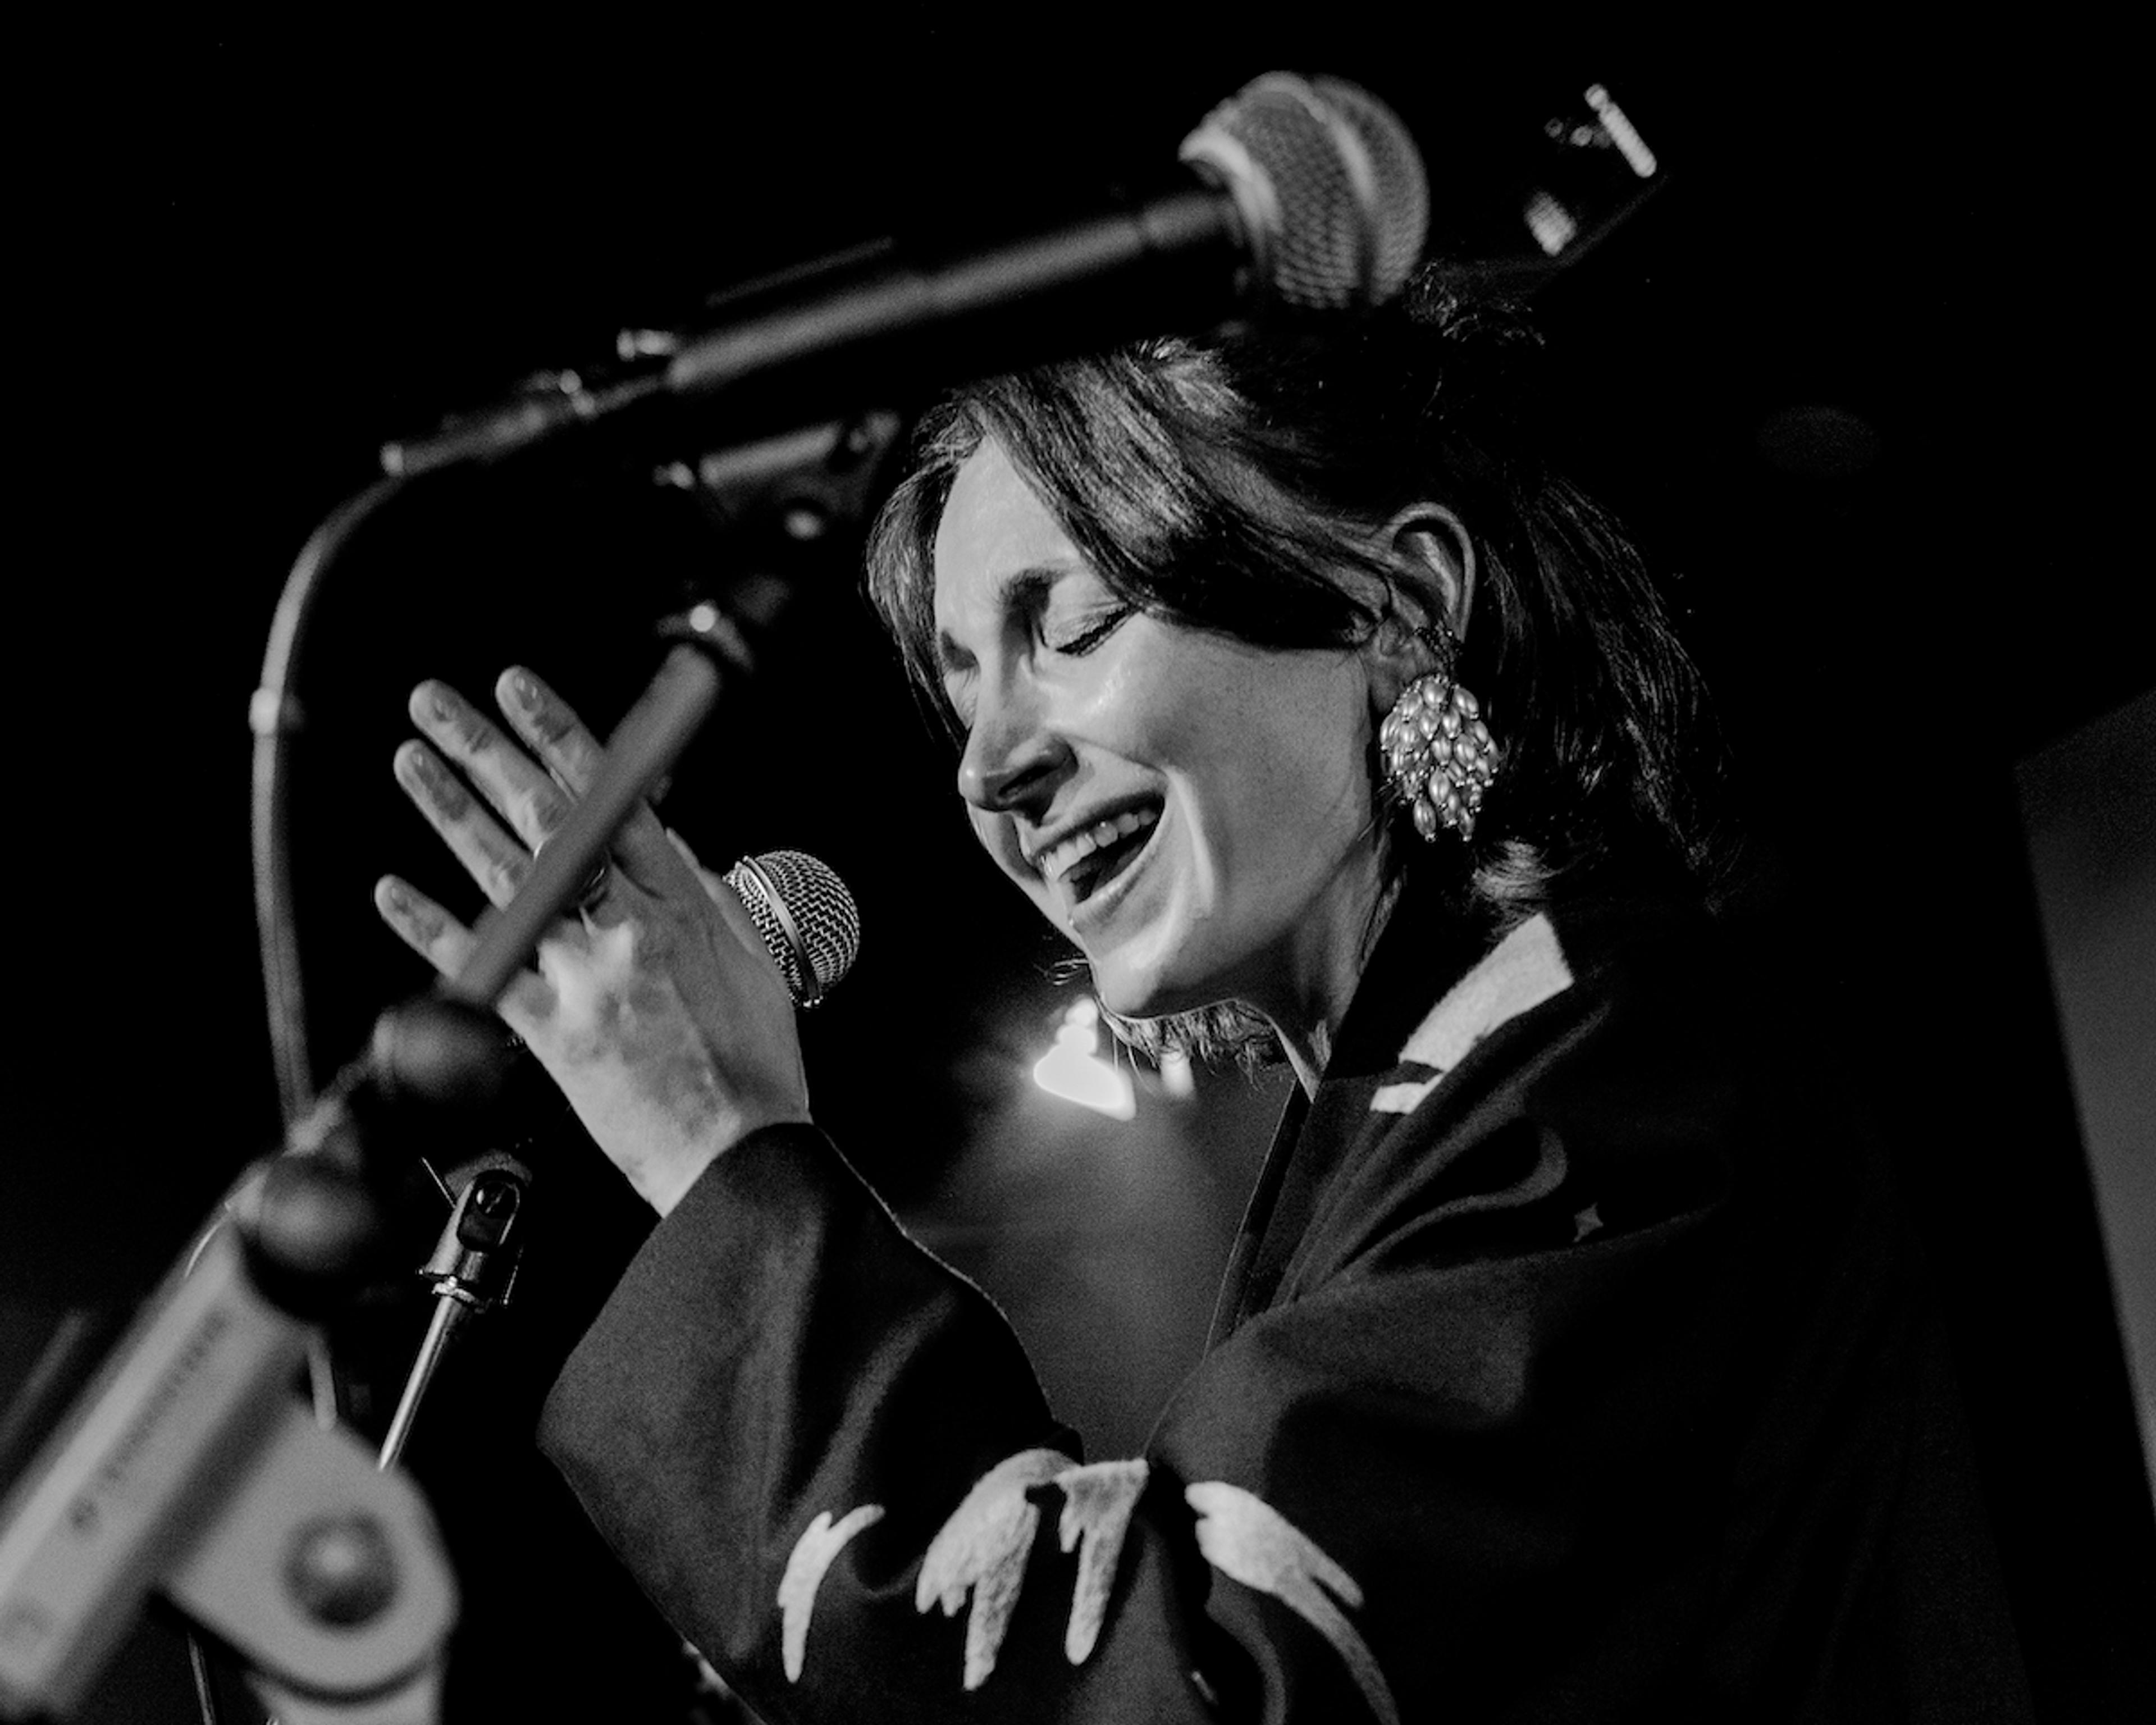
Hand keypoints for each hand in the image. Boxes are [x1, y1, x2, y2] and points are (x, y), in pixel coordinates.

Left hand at [375, 667, 809, 1213]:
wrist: (737, 1152)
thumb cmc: (753, 1063)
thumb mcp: (750, 956)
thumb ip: (702, 892)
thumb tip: (663, 840)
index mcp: (683, 903)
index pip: (615, 796)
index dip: (561, 735)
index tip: (520, 690)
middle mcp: (629, 930)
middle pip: (550, 820)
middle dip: (488, 750)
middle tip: (439, 703)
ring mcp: (584, 979)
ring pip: (506, 878)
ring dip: (450, 812)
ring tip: (412, 762)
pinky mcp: (551, 1034)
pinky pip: (481, 970)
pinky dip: (433, 927)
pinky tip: (393, 890)